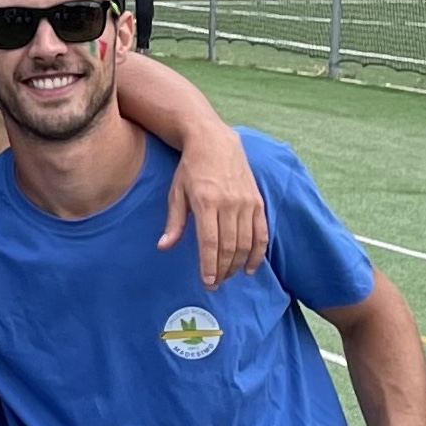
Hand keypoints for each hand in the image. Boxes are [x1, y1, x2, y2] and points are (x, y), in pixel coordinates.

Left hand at [158, 127, 266, 289]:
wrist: (215, 142)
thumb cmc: (190, 169)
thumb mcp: (176, 193)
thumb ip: (174, 222)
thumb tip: (164, 247)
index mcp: (206, 202)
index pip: (210, 242)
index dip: (209, 265)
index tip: (208, 282)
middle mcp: (229, 204)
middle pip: (229, 246)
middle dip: (222, 270)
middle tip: (215, 284)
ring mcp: (247, 202)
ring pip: (245, 243)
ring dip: (237, 264)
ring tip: (227, 276)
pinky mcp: (258, 201)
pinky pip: (261, 232)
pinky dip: (258, 252)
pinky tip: (250, 267)